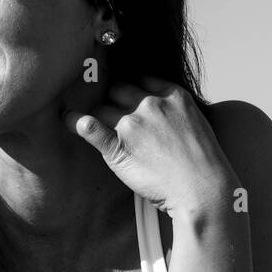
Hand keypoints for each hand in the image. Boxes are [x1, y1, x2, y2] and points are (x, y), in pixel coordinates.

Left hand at [64, 77, 238, 219]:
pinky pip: (88, 126)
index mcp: (173, 95)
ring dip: (100, 117)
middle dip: (114, 101)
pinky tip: (68, 120)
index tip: (126, 99)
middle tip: (113, 118)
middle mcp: (151, 104)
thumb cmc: (202, 165)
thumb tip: (158, 113)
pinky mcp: (117, 147)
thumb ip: (174, 111)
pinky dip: (74, 121)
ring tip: (94, 126)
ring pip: (102, 108)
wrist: (203, 192)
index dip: (132, 91)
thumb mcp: (196, 124)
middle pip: (117, 90)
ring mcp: (133, 124)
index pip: (140, 79)